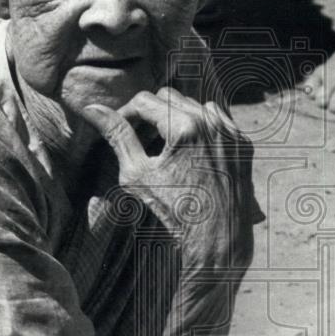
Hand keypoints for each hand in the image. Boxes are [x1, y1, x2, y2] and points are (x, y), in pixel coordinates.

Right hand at [82, 88, 256, 272]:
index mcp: (185, 126)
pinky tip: (191, 152)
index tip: (119, 130)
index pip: (144, 100)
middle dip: (150, 114)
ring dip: (176, 117)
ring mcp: (230, 131)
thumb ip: (117, 135)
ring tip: (166, 147)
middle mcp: (212, 121)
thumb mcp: (137, 173)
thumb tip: (91, 109)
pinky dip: (201, 128)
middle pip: (168, 97)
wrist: (217, 239)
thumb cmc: (174, 210)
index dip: (126, 113)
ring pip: (194, 105)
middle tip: (140, 140)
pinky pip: (217, 120)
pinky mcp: (243, 142)